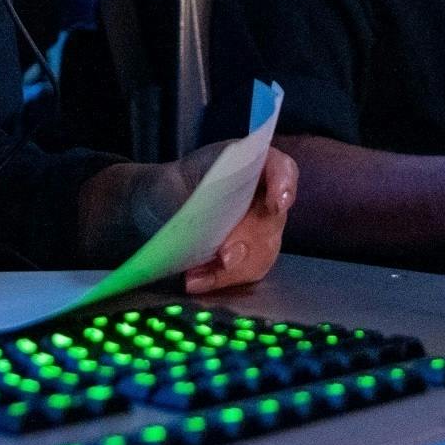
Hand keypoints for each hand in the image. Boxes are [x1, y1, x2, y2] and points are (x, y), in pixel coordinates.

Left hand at [175, 144, 296, 294]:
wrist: (160, 209)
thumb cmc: (172, 185)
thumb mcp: (180, 174)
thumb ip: (199, 191)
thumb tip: (211, 218)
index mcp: (252, 164)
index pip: (282, 169)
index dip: (284, 185)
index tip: (277, 203)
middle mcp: (265, 195)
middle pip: (272, 219)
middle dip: (249, 240)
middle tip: (226, 257)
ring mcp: (262, 227)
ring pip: (264, 251)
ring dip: (234, 269)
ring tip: (198, 275)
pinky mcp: (251, 255)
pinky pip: (248, 271)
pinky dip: (223, 279)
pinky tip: (198, 280)